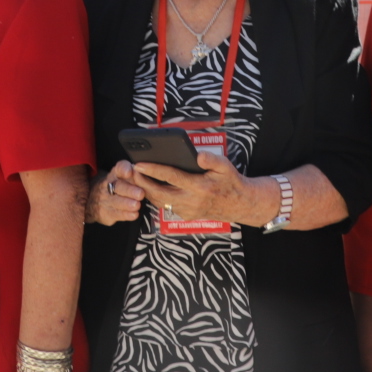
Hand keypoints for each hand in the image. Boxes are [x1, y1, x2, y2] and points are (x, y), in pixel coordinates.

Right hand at [91, 161, 147, 224]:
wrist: (93, 200)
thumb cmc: (117, 187)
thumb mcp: (123, 178)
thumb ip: (135, 176)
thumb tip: (149, 175)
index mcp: (115, 174)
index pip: (119, 168)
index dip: (123, 169)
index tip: (129, 172)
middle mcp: (109, 185)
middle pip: (118, 186)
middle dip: (129, 190)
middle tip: (140, 193)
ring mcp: (106, 200)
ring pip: (116, 201)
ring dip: (127, 203)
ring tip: (137, 205)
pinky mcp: (106, 213)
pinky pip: (115, 214)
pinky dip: (125, 215)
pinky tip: (134, 214)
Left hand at [134, 151, 266, 228]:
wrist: (239, 205)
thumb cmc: (231, 182)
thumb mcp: (225, 166)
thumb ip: (211, 159)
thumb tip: (198, 155)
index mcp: (199, 187)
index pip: (170, 177)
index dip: (152, 170)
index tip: (139, 164)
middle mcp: (191, 201)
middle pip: (158, 193)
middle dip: (142, 182)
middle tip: (132, 171)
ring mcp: (187, 211)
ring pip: (160, 202)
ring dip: (146, 191)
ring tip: (138, 178)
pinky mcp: (186, 216)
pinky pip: (167, 206)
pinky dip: (157, 197)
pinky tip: (151, 187)